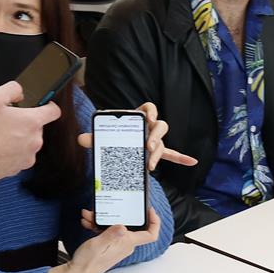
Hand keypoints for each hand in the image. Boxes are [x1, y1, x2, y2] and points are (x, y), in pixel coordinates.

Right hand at [0, 82, 60, 190]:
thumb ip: (12, 89)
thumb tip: (19, 92)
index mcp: (31, 122)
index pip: (53, 111)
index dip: (47, 105)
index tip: (41, 105)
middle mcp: (33, 142)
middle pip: (36, 128)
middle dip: (23, 123)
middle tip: (2, 121)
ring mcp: (25, 159)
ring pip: (25, 144)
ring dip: (15, 139)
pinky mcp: (14, 171)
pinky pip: (15, 157)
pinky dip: (7, 153)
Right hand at [54, 207, 161, 272]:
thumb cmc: (88, 262)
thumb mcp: (97, 244)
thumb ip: (110, 234)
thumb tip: (123, 227)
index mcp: (126, 243)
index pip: (150, 234)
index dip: (154, 221)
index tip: (149, 210)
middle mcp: (125, 245)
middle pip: (131, 225)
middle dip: (119, 214)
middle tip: (107, 208)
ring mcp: (118, 245)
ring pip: (117, 227)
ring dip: (104, 220)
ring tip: (90, 216)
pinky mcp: (111, 245)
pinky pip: (109, 231)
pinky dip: (99, 226)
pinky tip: (89, 223)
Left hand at [76, 102, 196, 174]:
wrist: (115, 138)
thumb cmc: (112, 132)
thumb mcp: (103, 133)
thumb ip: (94, 135)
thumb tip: (82, 139)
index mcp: (138, 116)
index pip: (149, 108)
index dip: (151, 111)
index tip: (149, 118)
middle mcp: (150, 126)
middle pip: (161, 126)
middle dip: (156, 135)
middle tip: (148, 145)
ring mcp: (154, 139)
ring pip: (162, 143)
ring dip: (158, 153)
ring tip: (150, 164)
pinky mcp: (155, 152)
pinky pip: (170, 154)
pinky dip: (180, 158)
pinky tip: (192, 162)